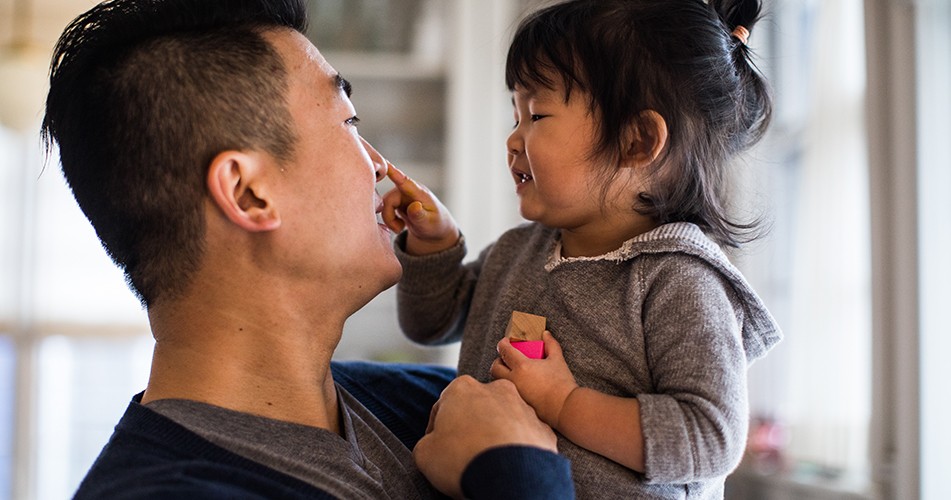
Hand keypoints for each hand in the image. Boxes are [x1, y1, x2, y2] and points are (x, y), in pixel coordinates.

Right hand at [381, 163, 459, 254]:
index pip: (405, 181)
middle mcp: (408, 191)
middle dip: (389, 217)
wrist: (434, 229)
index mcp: (420, 193)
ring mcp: (401, 195)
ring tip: (400, 228)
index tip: (385, 164)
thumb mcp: (429, 224)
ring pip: (384, 205)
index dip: (394, 173)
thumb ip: (420, 216)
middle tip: (399, 230)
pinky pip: (384, 208)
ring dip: (389, 219)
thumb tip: (413, 206)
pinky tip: (399, 224)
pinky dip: (389, 219)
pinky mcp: (396, 200)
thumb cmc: (435, 224)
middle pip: (388, 199)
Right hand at [413, 375, 556, 498]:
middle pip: (477, 408)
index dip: (437, 428)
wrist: (511, 478)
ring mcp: (524, 407)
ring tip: (490, 461)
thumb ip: (427, 442)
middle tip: (465, 452)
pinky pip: (526, 437)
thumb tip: (433, 446)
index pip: (444, 406)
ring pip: (504, 419)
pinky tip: (510, 465)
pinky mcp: (544, 429)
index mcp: (462, 388)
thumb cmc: (464, 459)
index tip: (438, 446)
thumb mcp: (424, 453)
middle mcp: (496, 389)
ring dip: (497, 435)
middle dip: (471, 426)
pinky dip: (519, 448)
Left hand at [491, 331, 578, 427]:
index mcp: (522, 366)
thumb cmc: (561, 383)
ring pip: (498, 381)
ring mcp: (514, 393)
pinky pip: (507, 392)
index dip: (502, 343)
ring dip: (502, 374)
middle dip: (498, 360)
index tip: (506, 341)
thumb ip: (551, 344)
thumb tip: (545, 334)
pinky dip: (510, 385)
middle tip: (507, 357)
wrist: (565, 407)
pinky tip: (520, 384)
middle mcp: (514, 380)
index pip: (504, 351)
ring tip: (513, 371)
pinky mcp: (518, 403)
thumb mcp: (557, 359)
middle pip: (495, 368)